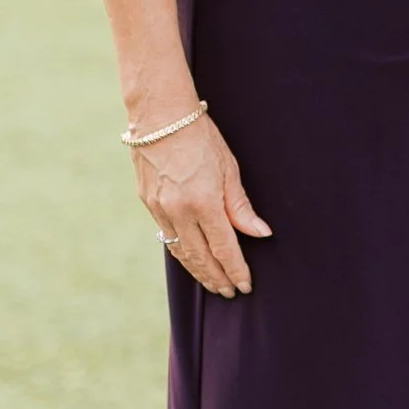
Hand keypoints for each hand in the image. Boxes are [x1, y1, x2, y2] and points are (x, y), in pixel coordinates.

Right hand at [134, 117, 270, 298]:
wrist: (160, 116)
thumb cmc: (201, 137)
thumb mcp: (229, 169)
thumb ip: (241, 207)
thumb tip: (260, 234)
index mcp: (203, 202)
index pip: (224, 247)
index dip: (236, 269)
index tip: (245, 285)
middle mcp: (178, 211)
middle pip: (201, 257)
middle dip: (217, 278)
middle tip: (230, 292)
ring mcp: (160, 209)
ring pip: (181, 251)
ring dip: (198, 271)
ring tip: (213, 283)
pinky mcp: (148, 203)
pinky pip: (167, 237)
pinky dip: (181, 253)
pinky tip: (192, 260)